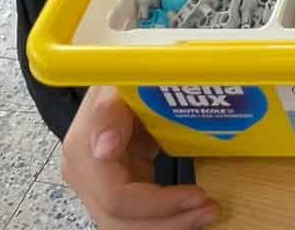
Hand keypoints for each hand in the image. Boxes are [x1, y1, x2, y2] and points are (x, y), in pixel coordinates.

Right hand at [61, 86, 216, 228]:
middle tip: (211, 208)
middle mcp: (84, 176)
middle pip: (121, 219)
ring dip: (169, 224)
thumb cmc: (122, 81)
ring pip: (127, 225)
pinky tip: (190, 213)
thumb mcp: (118, 83)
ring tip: (206, 212)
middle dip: (169, 220)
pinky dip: (164, 219)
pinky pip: (135, 217)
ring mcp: (95, 187)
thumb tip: (104, 150)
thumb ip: (108, 111)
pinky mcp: (111, 191)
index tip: (197, 194)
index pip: (117, 196)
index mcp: (84, 151)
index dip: (158, 203)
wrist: (117, 87)